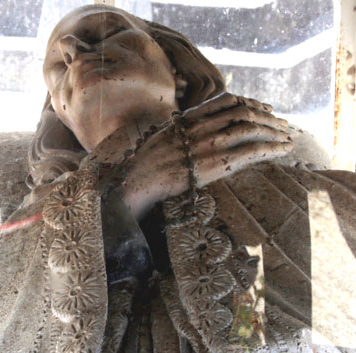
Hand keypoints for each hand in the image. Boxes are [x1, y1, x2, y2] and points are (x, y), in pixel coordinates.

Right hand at [123, 93, 292, 218]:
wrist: (137, 178)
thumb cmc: (145, 164)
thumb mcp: (163, 137)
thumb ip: (180, 130)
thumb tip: (187, 131)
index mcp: (191, 118)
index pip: (229, 101)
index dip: (251, 103)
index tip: (265, 107)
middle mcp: (203, 126)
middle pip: (245, 112)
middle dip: (268, 118)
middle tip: (283, 124)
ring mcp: (209, 143)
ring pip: (252, 128)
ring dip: (274, 132)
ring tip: (288, 138)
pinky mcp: (215, 163)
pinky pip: (250, 152)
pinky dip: (271, 148)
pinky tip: (283, 150)